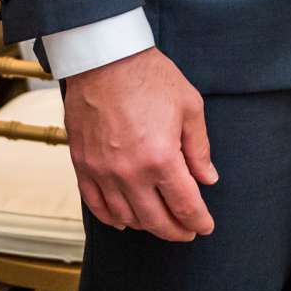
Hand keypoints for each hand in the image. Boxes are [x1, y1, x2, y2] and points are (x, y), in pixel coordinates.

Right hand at [62, 47, 217, 240]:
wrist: (104, 58)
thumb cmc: (149, 76)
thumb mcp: (189, 106)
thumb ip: (199, 148)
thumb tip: (208, 178)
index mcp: (161, 158)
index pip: (184, 205)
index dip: (198, 221)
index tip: (205, 226)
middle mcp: (130, 172)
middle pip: (155, 219)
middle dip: (176, 230)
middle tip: (186, 231)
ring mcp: (103, 171)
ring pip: (126, 217)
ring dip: (146, 225)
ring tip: (159, 222)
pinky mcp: (82, 165)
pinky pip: (96, 205)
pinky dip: (112, 218)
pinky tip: (124, 219)